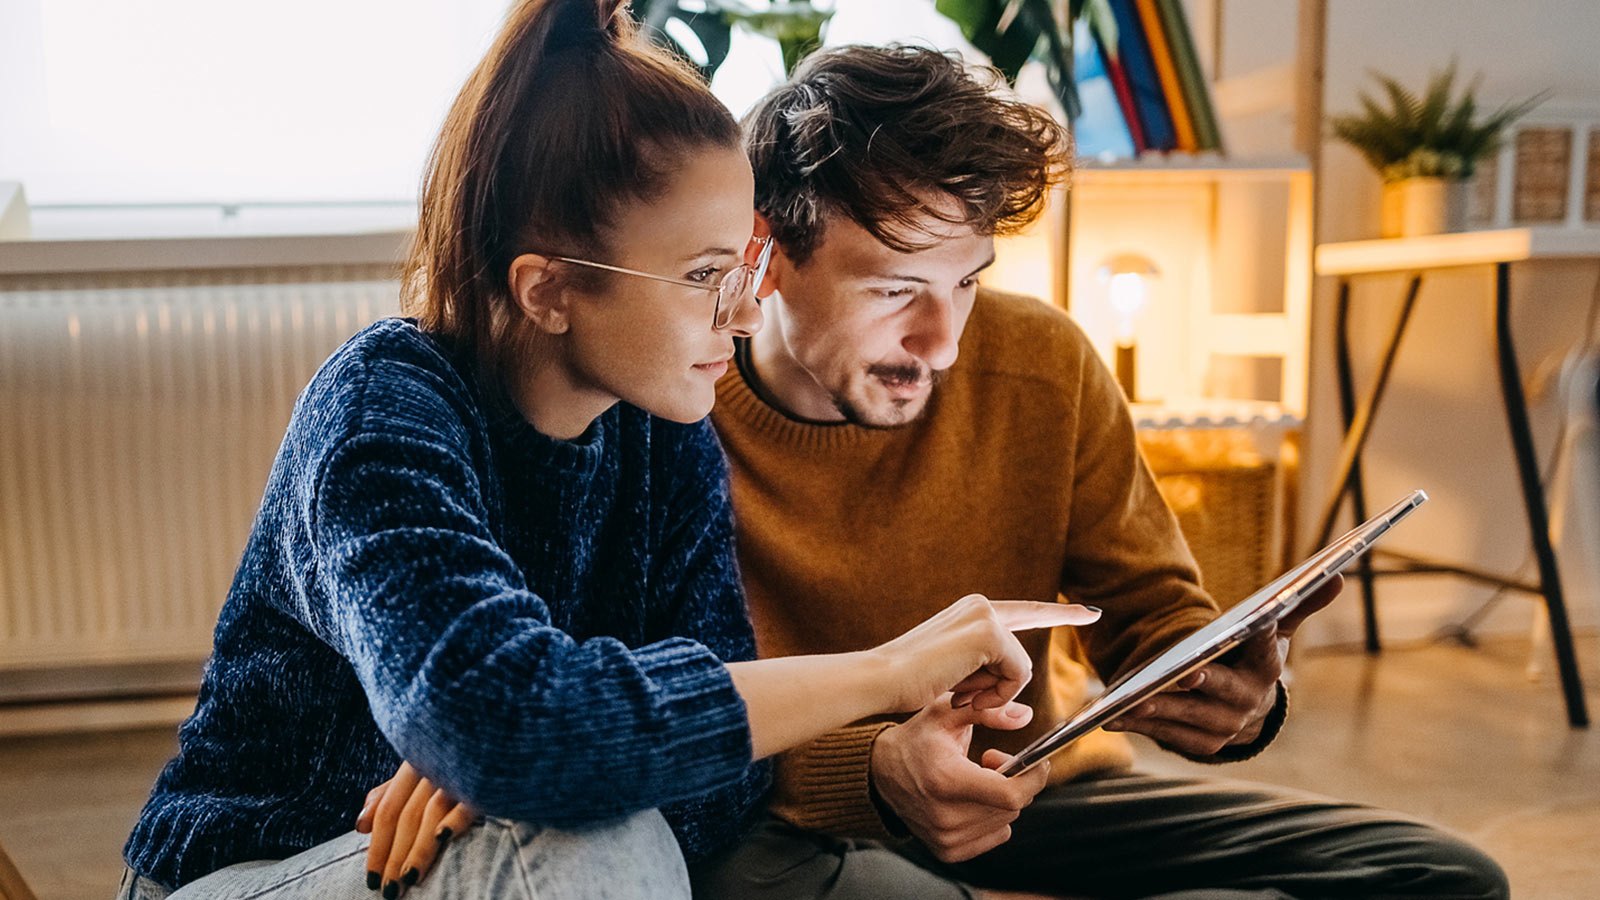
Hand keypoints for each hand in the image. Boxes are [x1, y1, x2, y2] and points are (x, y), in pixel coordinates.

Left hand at [355, 761, 478, 896]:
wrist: (511, 734)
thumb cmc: (461, 756)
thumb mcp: (422, 767)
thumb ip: (390, 793)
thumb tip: (360, 825)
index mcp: (417, 762)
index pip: (388, 809)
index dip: (378, 846)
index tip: (372, 878)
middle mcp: (435, 764)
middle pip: (406, 815)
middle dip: (394, 855)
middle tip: (388, 890)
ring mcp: (461, 770)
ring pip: (431, 812)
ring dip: (418, 848)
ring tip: (409, 879)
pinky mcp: (489, 778)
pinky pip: (468, 800)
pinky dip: (454, 818)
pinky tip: (442, 838)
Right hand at [871, 694, 1051, 862]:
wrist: (880, 773)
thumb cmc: (917, 739)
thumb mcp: (946, 712)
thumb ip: (986, 710)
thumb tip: (1024, 716)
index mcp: (947, 781)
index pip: (1011, 794)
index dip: (1034, 778)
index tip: (1038, 761)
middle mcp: (946, 816)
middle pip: (1012, 807)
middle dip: (1014, 780)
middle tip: (992, 759)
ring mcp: (945, 838)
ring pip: (1006, 821)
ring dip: (1002, 799)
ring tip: (977, 778)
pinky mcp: (947, 851)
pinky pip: (995, 836)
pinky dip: (993, 817)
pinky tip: (971, 799)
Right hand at [872, 595, 1100, 713]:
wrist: (880, 679)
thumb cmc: (908, 684)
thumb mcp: (956, 683)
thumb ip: (990, 688)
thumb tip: (1025, 716)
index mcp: (971, 612)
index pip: (1025, 612)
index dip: (1059, 612)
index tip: (1090, 613)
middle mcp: (981, 605)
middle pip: (1022, 650)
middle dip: (1006, 680)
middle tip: (993, 674)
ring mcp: (985, 616)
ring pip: (1019, 668)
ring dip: (993, 693)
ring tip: (957, 694)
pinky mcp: (989, 633)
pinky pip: (1016, 675)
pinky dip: (995, 694)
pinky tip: (965, 694)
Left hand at [1105, 575, 1341, 754]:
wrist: (1248, 708)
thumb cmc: (1254, 657)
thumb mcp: (1275, 630)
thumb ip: (1298, 605)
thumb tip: (1335, 576)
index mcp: (1265, 669)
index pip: (1267, 652)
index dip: (1263, 639)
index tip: (1256, 624)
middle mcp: (1247, 702)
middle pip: (1224, 692)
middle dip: (1205, 683)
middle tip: (1184, 674)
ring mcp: (1223, 726)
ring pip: (1189, 717)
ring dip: (1161, 709)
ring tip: (1131, 699)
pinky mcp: (1200, 744)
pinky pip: (1166, 734)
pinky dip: (1140, 725)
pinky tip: (1112, 716)